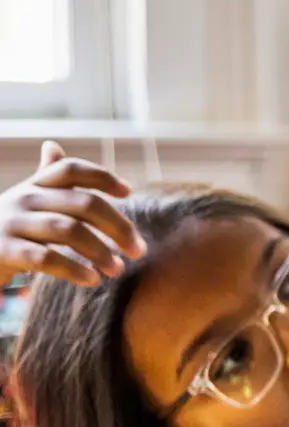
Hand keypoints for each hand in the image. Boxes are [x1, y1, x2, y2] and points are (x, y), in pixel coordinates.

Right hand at [0, 143, 144, 286]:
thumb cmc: (7, 227)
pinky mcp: (3, 250)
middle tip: (138, 250)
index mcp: (34, 186)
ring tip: (118, 270)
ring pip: (68, 231)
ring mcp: (11, 223)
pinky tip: (92, 280)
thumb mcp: (25, 201)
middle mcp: (23, 199)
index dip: (101, 177)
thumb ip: (44, 178)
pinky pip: (45, 258)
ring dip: (100, 252)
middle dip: (117, 227)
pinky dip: (73, 270)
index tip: (129, 192)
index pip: (71, 170)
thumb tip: (52, 145)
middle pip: (82, 204)